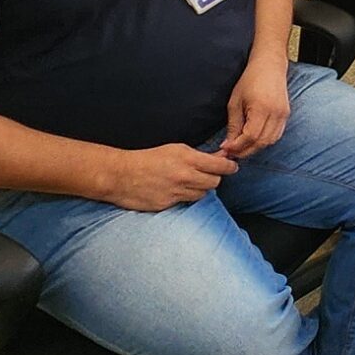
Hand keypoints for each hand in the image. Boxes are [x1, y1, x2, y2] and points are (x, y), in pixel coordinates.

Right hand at [100, 143, 237, 211]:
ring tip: (190, 183)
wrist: (121, 175)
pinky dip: (185, 197)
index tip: (232, 167)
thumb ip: (197, 155)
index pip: (219, 165)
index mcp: (187, 158)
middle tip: (209, 175)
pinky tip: (177, 191)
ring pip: (202, 194)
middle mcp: (184, 176)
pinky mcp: (168, 205)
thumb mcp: (175, 149)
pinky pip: (185, 202)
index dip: (229, 166)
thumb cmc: (148, 158)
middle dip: (214, 178)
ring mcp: (176, 192)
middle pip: (215, 182)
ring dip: (200, 189)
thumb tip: (219, 156)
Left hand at [220, 60, 290, 158]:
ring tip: (241, 148)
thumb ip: (233, 125)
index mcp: (261, 108)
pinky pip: (276, 135)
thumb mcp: (235, 102)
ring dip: (255, 148)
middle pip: (261, 142)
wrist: (270, 66)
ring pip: (270, 141)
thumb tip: (228, 145)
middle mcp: (275, 113)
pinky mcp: (286, 115)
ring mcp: (283, 115)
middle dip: (245, 151)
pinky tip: (253, 140)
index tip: (225, 148)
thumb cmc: (250, 80)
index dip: (237, 146)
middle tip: (231, 152)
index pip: (250, 136)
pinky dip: (265, 142)